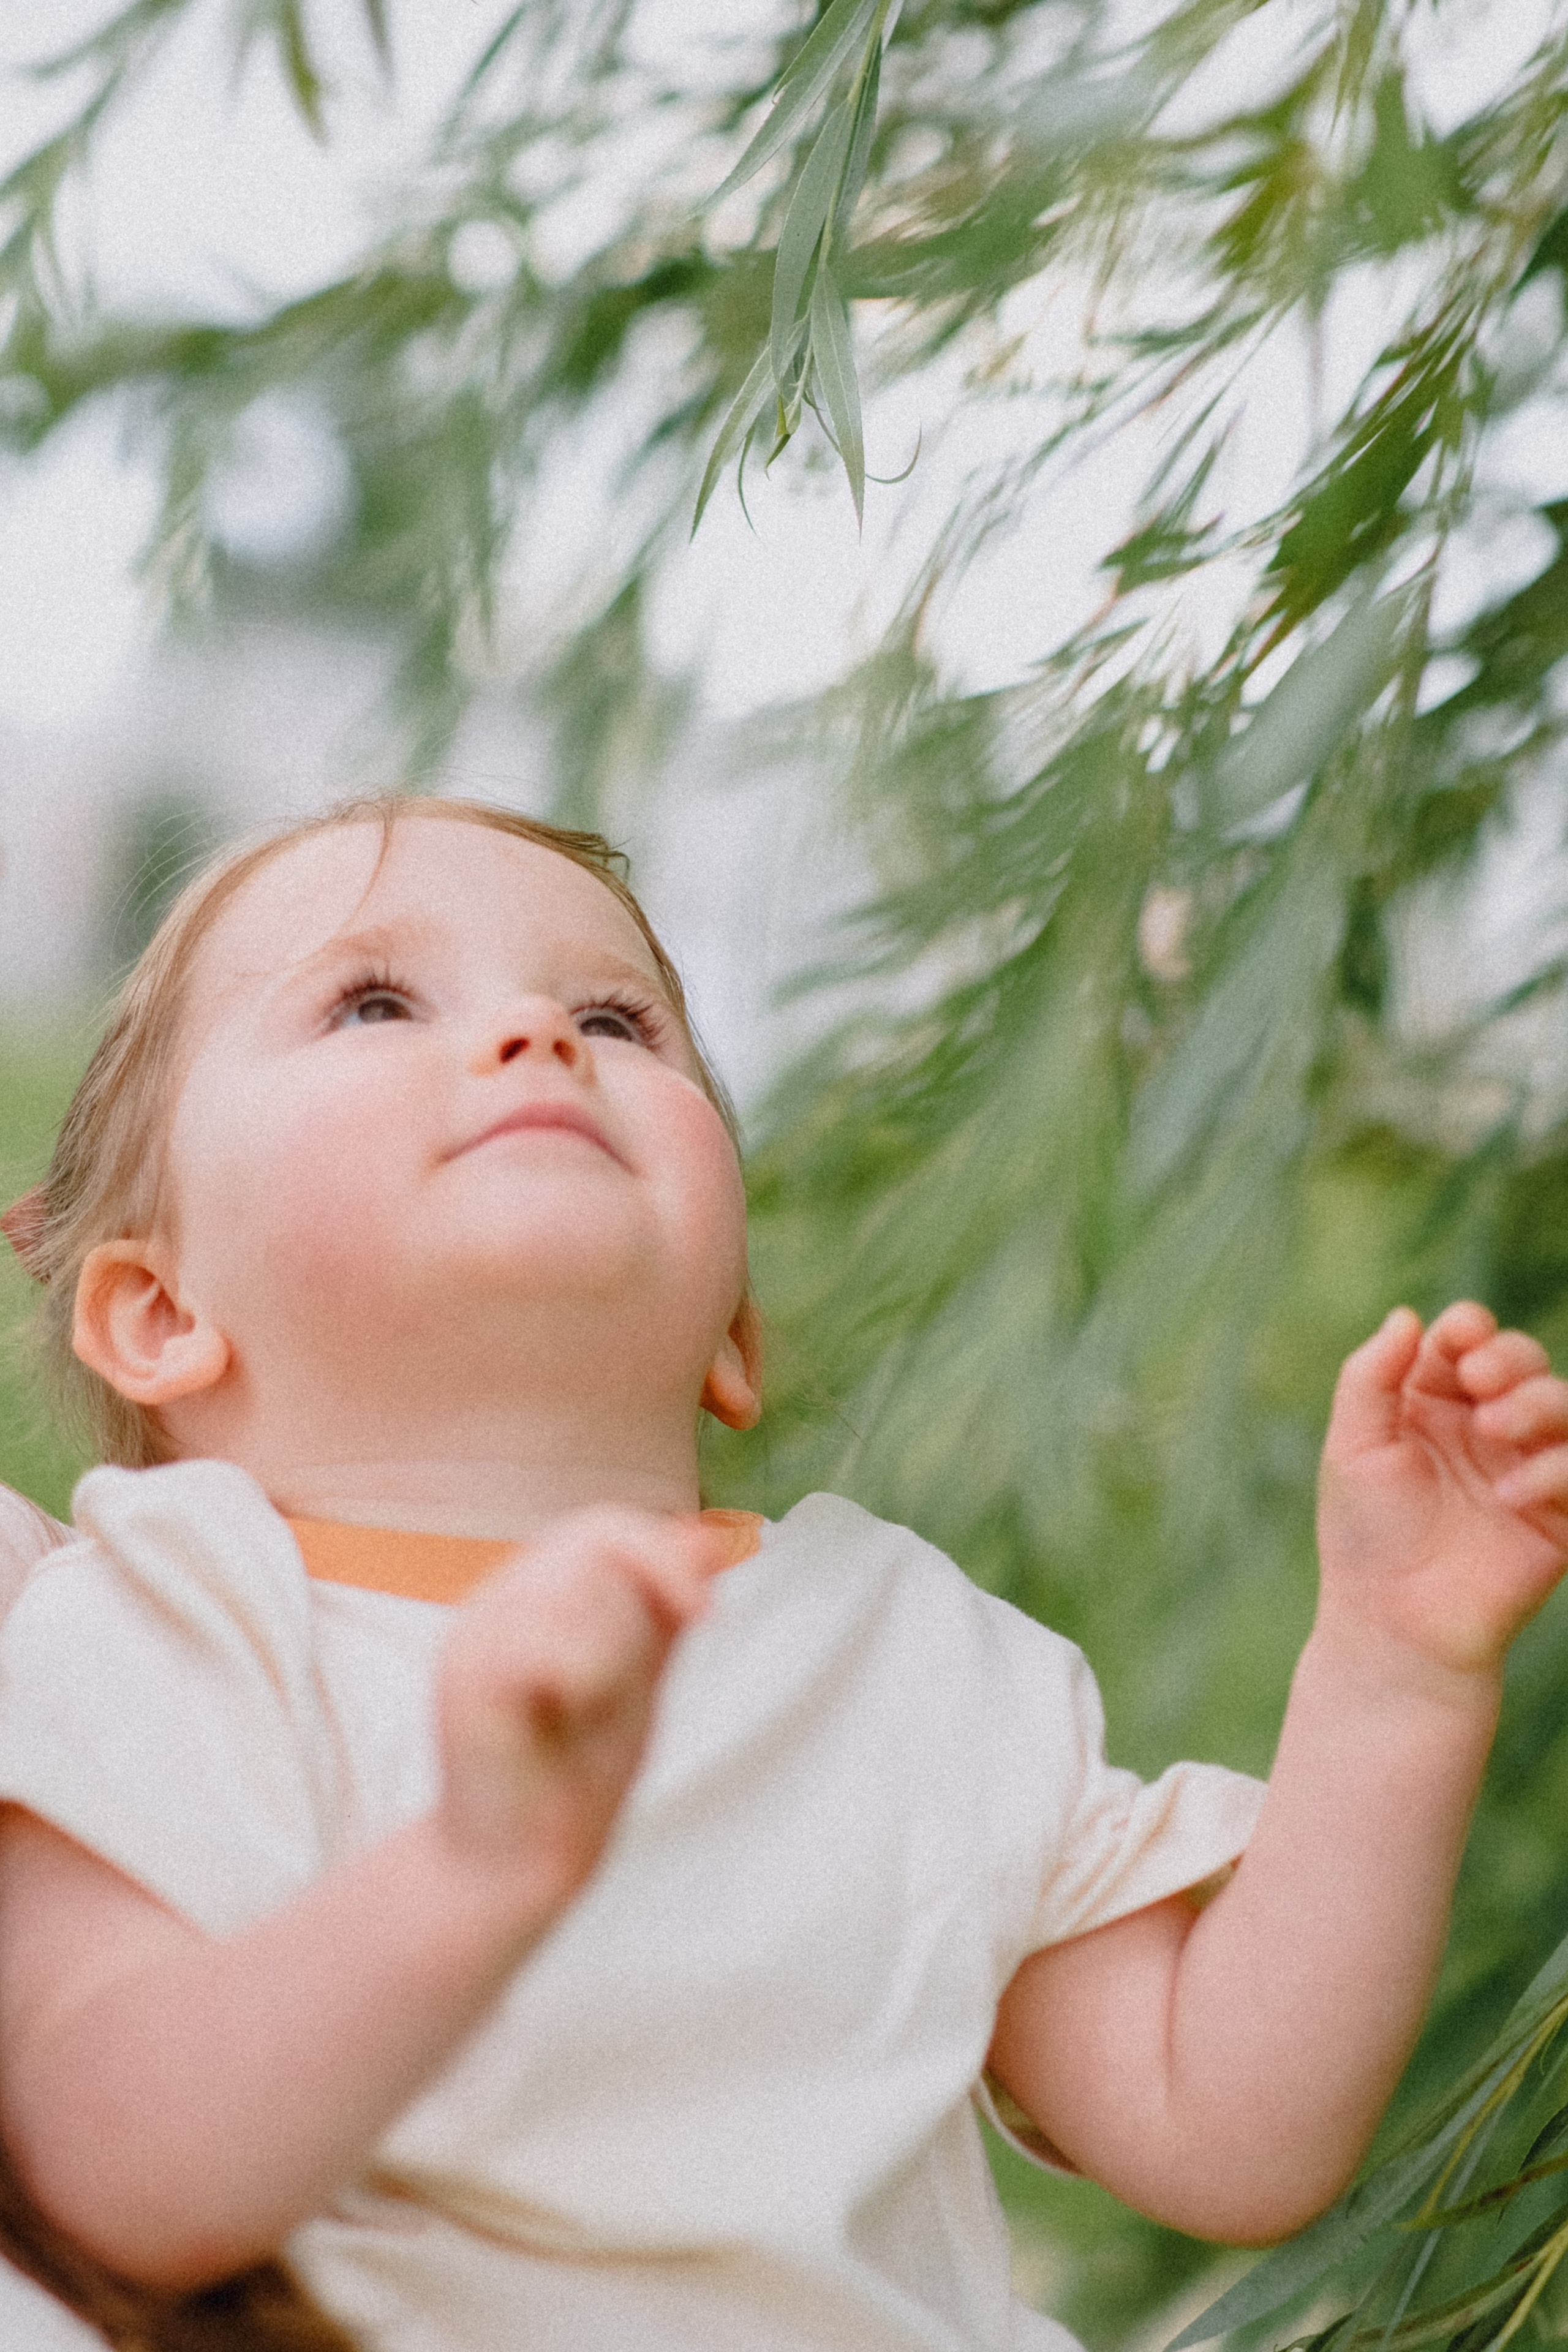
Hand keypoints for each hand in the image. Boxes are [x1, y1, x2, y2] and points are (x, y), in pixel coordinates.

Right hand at [434, 1507, 724, 1903]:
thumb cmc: (575, 1776)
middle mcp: (495, 1602)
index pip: (603, 1527)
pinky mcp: (468, 1679)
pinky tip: (565, 1718)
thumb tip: (708, 1536)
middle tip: (615, 1695)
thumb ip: (664, 1611)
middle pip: (595, 1547)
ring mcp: (475, 1636)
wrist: (516, 1870)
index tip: (706, 1615)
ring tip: (581, 1714)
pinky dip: (586, 1678)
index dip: (664, 1556)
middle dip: (637, 1619)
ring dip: (613, 1655)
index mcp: (530, 1594)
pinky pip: (552, 1640)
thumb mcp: (637, 1680)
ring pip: (579, 1587)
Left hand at [1317, 1302, 1567, 1682]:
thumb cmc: (1366, 1534)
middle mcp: (1485, 1426)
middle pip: (1523, 1361)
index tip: (1459, 1338)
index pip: (1465, 1342)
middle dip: (1509, 1358)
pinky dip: (1555, 1469)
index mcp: (1432, 1401)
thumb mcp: (1353, 1447)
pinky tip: (1510, 1494)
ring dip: (1536, 1403)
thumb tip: (1405, 1315)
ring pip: (1563, 1404)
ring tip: (1493, 1429)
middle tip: (1479, 1382)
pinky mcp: (1559, 1514)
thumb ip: (1370, 1377)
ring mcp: (1525, 1466)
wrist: (1396, 1623)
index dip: (1468, 1329)